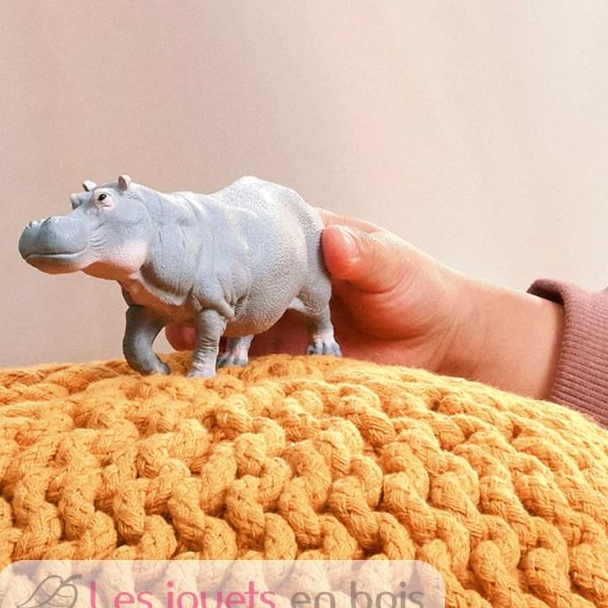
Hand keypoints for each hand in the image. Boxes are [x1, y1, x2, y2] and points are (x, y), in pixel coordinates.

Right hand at [166, 209, 563, 398]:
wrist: (441, 346)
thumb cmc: (419, 290)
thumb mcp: (393, 267)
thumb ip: (365, 256)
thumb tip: (335, 241)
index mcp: (300, 245)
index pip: (250, 235)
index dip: (219, 239)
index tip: (190, 245)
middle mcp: (279, 280)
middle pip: (229, 279)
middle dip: (198, 286)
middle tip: (166, 295)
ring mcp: (278, 321)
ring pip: (228, 321)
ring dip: (202, 327)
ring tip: (177, 333)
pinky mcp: (285, 360)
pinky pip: (247, 364)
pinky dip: (225, 367)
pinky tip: (202, 372)